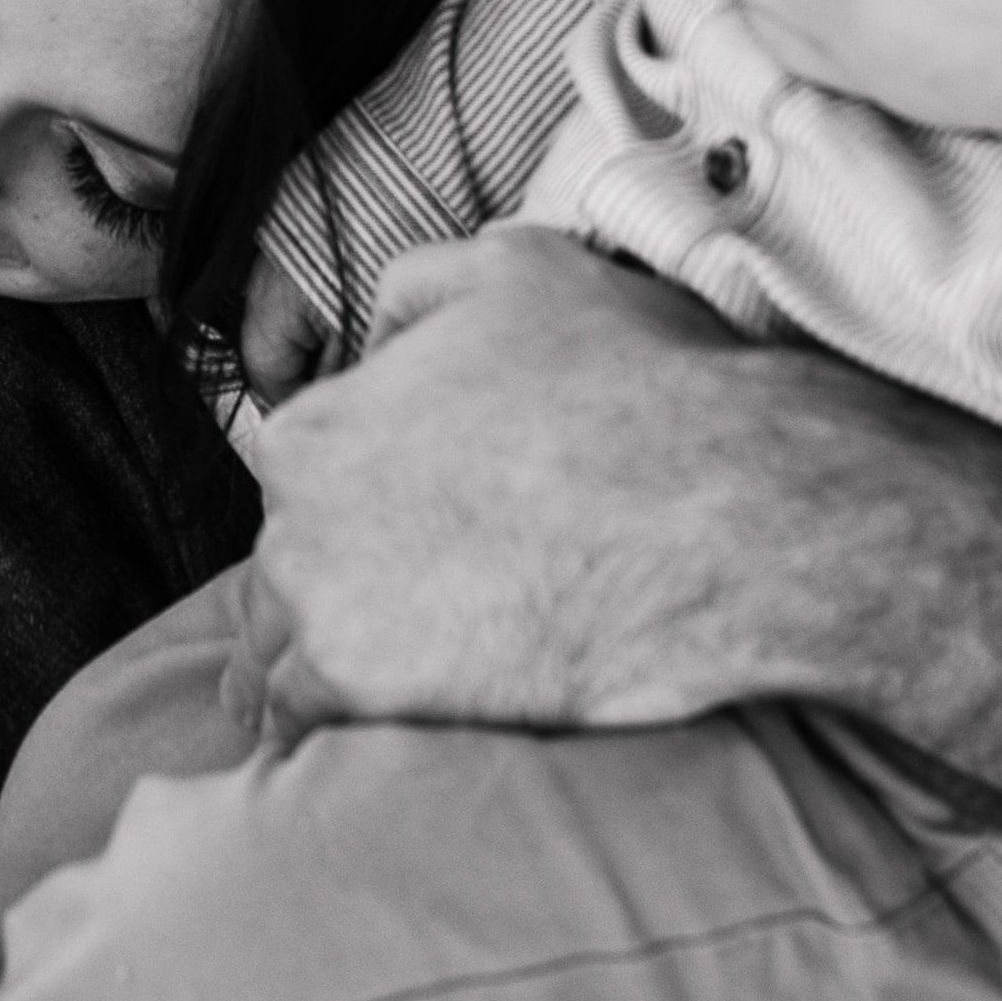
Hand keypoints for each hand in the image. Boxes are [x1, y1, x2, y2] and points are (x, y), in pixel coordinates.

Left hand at [241, 226, 865, 730]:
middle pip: (285, 560)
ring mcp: (324, 610)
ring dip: (295, 660)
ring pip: (274, 646)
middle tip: (385, 599)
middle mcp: (295, 516)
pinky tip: (336, 731)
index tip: (393, 518)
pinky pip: (300, 719)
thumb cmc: (638, 384)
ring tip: (324, 685)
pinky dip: (314, 725)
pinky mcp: (364, 693)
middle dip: (325, 576)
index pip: (300, 467)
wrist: (727, 516)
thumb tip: (378, 330)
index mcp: (319, 421)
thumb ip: (420, 287)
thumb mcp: (519, 269)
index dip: (351, 492)